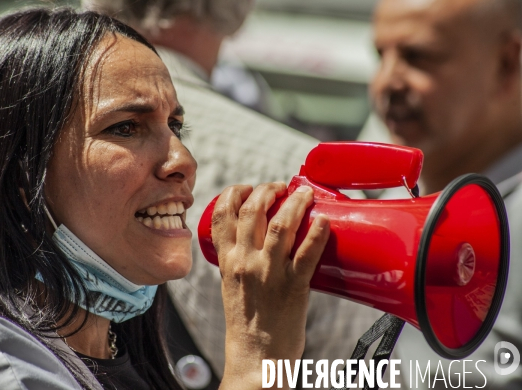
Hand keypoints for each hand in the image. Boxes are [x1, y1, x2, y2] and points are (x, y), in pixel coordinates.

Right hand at [213, 182, 329, 388]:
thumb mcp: (231, 286)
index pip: (222, 214)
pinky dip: (317, 232)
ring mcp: (269, 273)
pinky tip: (324, 220)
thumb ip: (239, 261)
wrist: (255, 358)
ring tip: (304, 195)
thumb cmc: (245, 324)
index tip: (247, 187)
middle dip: (267, 190)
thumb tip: (259, 237)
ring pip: (282, 224)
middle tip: (280, 188)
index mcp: (227, 261)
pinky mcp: (294, 286)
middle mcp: (245, 262)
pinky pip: (307, 253)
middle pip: (253, 210)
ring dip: (295, 202)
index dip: (234, 192)